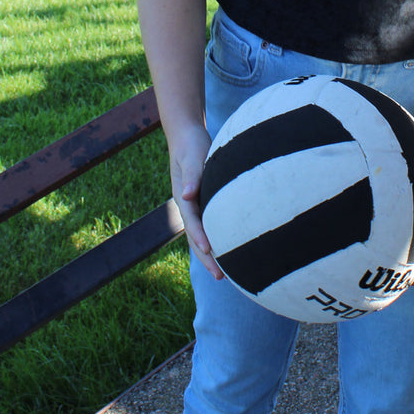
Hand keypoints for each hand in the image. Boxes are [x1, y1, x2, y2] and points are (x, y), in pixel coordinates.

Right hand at [169, 127, 223, 277]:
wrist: (187, 136)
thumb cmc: (191, 145)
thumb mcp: (191, 157)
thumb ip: (190, 175)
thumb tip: (186, 194)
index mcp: (184, 197)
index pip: (192, 222)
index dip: (200, 237)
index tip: (209, 251)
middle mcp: (189, 206)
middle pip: (197, 236)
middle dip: (207, 257)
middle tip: (220, 277)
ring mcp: (196, 206)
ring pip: (203, 235)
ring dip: (211, 255)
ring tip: (225, 275)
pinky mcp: (205, 203)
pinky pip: (210, 226)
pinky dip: (217, 241)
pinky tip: (230, 251)